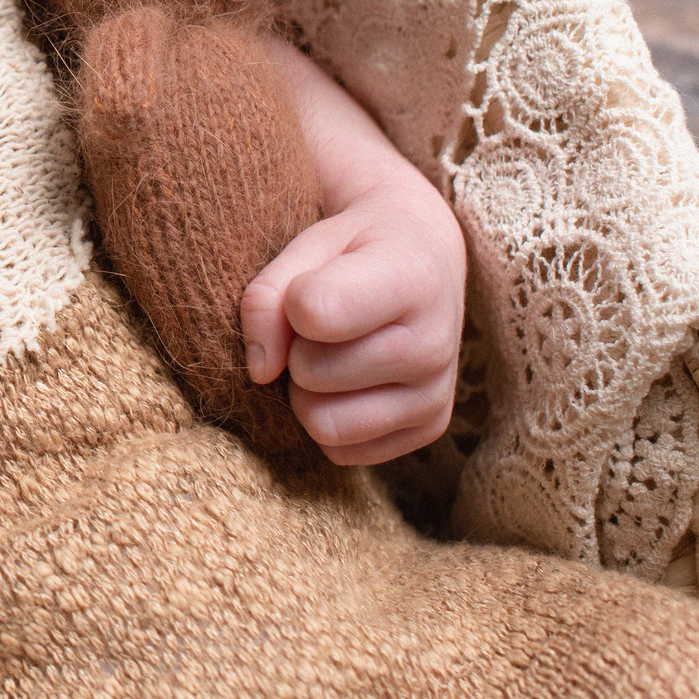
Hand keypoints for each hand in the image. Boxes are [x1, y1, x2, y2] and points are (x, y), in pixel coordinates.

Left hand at [241, 182, 463, 465]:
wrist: (425, 259)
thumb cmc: (355, 250)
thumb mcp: (305, 246)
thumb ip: (265, 299)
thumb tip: (260, 372)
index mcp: (409, 278)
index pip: (314, 312)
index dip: (290, 301)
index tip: (310, 284)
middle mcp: (434, 342)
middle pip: (311, 373)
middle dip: (297, 349)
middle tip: (322, 324)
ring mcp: (437, 392)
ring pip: (325, 425)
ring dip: (309, 393)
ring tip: (332, 354)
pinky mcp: (430, 428)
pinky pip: (342, 451)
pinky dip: (331, 419)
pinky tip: (351, 383)